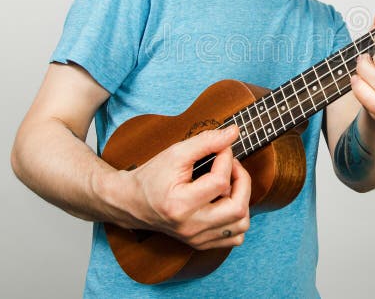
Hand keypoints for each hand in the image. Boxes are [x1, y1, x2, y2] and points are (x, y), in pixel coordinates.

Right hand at [128, 125, 250, 249]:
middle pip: (238, 208)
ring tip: (230, 183)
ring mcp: (196, 238)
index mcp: (180, 204)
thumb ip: (206, 141)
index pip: (220, 182)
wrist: (132, 202)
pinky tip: (226, 200)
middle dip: (242, 181)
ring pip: (240, 225)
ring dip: (243, 199)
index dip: (226, 159)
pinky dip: (237, 217)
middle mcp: (190, 226)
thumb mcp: (176, 153)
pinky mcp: (201, 242)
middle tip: (232, 166)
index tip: (221, 149)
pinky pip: (234, 237)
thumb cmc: (152, 176)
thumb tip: (234, 132)